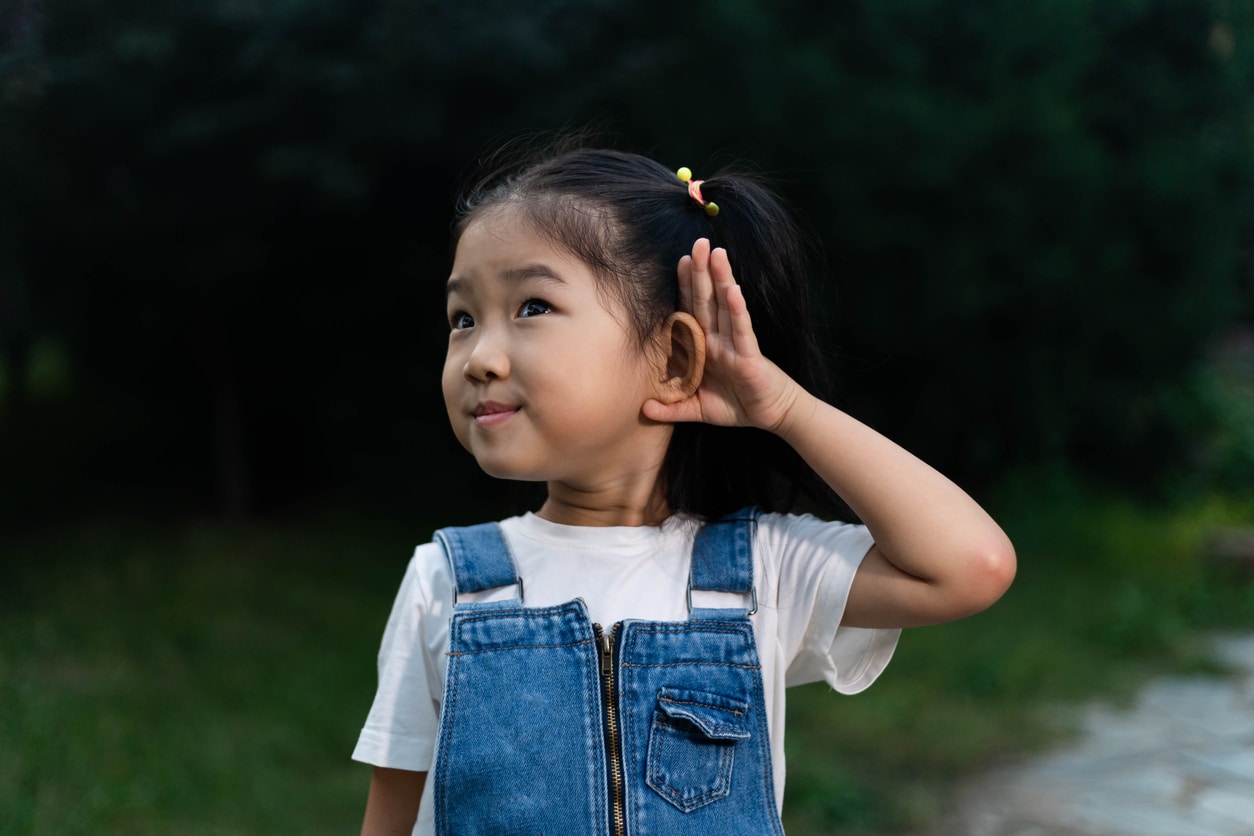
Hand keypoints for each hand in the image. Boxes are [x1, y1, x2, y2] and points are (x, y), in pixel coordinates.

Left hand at [643, 238, 806, 431]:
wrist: (770, 417)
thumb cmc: (736, 406)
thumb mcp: (697, 409)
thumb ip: (672, 408)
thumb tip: (644, 409)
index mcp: (705, 346)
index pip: (692, 310)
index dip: (686, 286)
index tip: (680, 261)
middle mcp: (718, 339)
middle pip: (706, 299)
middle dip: (702, 271)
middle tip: (698, 242)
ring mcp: (734, 344)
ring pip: (724, 306)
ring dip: (721, 279)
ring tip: (717, 253)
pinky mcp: (748, 356)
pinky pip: (742, 330)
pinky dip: (737, 310)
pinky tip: (733, 290)